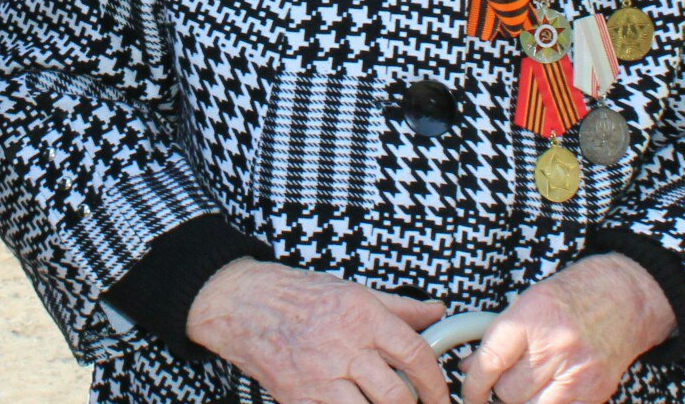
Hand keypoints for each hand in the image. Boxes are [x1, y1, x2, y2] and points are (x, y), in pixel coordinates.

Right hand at [186, 258, 448, 403]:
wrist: (243, 305)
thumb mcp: (353, 292)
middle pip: (397, 394)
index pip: (414, 353)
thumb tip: (437, 312)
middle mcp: (343, 346)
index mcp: (361, 315)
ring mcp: (320, 376)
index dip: (436, 382)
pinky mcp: (299, 399)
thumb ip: (399, 307)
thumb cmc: (298, 296)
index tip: (441, 395)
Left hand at [460, 254, 675, 403]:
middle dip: (500, 389)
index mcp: (531, 318)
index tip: (469, 391)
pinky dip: (547, 403)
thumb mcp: (527, 303)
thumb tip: (471, 366)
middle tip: (504, 378)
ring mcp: (577, 373)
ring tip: (527, 384)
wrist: (623, 299)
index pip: (490, 362)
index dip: (473, 384)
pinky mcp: (595, 392)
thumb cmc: (572, 297)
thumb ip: (498, 336)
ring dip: (523, 400)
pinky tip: (547, 391)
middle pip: (508, 391)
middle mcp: (554, 347)